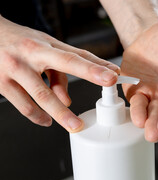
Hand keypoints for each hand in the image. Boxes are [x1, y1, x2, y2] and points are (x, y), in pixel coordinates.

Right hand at [0, 16, 119, 131]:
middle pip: (56, 75)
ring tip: (75, 125)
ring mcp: (13, 71)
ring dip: (60, 113)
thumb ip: (61, 72)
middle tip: (95, 104)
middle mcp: (28, 56)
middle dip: (81, 87)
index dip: (94, 68)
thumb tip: (67, 101)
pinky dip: (38, 116)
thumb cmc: (22, 42)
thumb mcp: (45, 49)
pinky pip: (23, 106)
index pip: (74, 57)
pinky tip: (47, 121)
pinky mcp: (1, 84)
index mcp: (43, 46)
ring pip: (40, 97)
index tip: (113, 75)